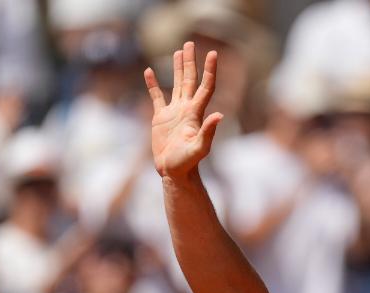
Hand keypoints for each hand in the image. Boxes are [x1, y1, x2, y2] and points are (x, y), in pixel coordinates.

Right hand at [144, 42, 223, 179]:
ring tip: (178, 51)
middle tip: (190, 43)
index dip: (209, 70)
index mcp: (195, 113)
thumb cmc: (187, 163)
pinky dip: (153, 84)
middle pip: (190, 80)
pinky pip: (157, 97)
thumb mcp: (199, 148)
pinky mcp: (161, 118)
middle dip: (191, 62)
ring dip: (178, 68)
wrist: (173, 172)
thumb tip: (219, 116)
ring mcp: (174, 112)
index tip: (213, 53)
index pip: (205, 87)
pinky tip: (149, 72)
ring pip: (177, 84)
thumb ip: (208, 132)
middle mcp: (186, 109)